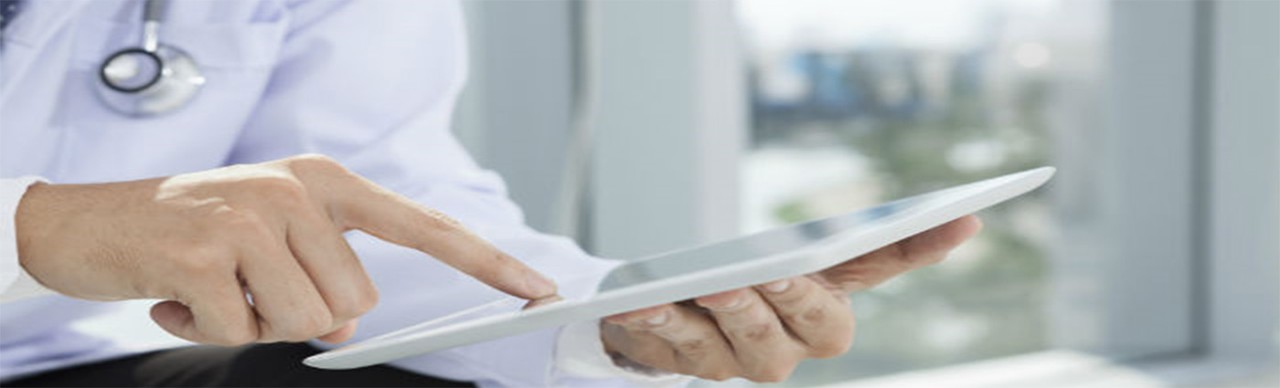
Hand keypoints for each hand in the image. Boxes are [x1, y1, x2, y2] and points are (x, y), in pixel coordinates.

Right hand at [15, 154, 557, 344]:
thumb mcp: (269, 241)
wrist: (82, 222)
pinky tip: (176, 298)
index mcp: (324, 182)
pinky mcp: (205, 254)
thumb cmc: (189, 232)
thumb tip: (347, 325)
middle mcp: (296, 190)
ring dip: (254, 323)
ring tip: (211, 287)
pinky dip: (205, 331)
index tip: (536, 289)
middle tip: (245, 287)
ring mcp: (250, 217)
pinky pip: (240, 333)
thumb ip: (324, 275)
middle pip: (355, 301)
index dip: (485, 261)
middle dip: (302, 314)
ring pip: (307, 322)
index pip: (422, 225)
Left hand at [601, 216, 981, 381]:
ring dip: (724, 314)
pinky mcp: (686, 362)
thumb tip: (967, 221)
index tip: (960, 215)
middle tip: (774, 272)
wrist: (678, 314)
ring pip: (736, 341)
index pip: (883, 270)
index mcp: (830, 313)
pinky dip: (657, 324)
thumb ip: (873, 246)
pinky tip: (640, 305)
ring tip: (708, 288)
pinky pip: (672, 345)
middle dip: (791, 297)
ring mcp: (739, 361)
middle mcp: (792, 346)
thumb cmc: (754, 281)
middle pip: (803, 323)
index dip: (922, 246)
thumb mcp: (807, 259)